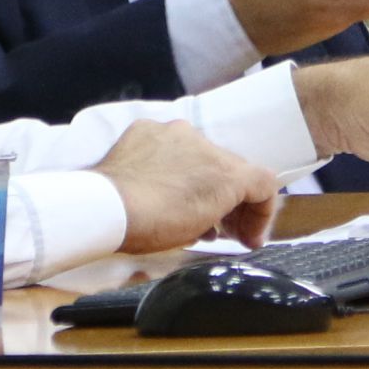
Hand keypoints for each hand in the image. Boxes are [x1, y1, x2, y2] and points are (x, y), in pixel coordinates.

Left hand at [93, 117, 280, 251]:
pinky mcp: (145, 129)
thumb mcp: (199, 228)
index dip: (261, 215)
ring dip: (200, 180)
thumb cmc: (155, 225)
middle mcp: (205, 142)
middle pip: (231, 169)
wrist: (105, 207)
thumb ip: (222, 215)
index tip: (248, 239)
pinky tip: (157, 185)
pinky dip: (169, 165)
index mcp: (227, 170)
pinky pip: (166, 146)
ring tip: (188, 210)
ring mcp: (173, 132)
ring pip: (198, 155)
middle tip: (223, 229)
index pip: (264, 184)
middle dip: (231, 200)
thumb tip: (217, 221)